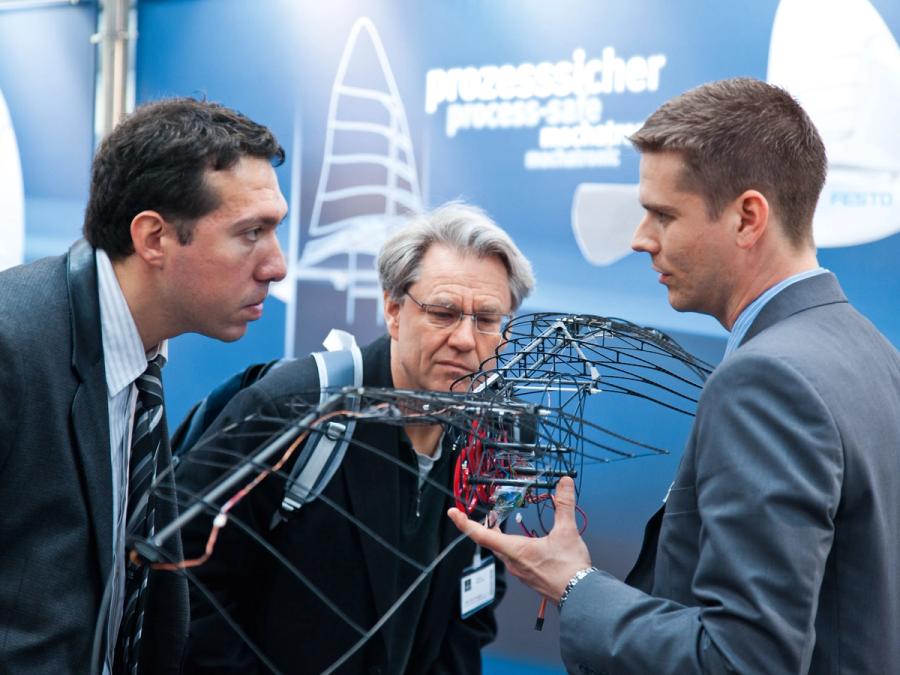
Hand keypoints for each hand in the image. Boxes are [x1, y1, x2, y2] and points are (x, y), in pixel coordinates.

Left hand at [448, 476, 591, 601]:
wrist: (580, 595)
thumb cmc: (569, 569)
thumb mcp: (567, 531)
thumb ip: (564, 504)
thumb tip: (564, 484)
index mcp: (515, 550)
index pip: (481, 534)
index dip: (465, 523)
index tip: (454, 513)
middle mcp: (513, 562)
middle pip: (490, 541)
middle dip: (484, 526)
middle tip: (483, 514)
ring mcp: (519, 571)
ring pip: (502, 551)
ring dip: (500, 537)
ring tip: (501, 525)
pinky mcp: (528, 576)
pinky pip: (514, 559)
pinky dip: (513, 547)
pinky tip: (525, 544)